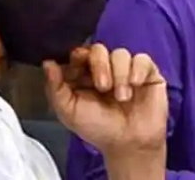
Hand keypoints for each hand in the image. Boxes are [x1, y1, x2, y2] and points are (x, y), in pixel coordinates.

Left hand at [43, 43, 167, 154]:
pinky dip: (137, 70)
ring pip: (120, 53)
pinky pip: (142, 59)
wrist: (128, 145)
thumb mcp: (69, 112)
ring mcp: (126, 70)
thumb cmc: (98, 129)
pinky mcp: (147, 73)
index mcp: (83, 75)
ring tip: (121, 97)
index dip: (78, 57)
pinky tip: (135, 86)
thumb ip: (55, 88)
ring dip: (119, 74)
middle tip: (102, 87)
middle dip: (99, 64)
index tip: (79, 68)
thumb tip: (47, 63)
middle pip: (98, 49)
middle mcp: (104, 69)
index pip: (79, 53)